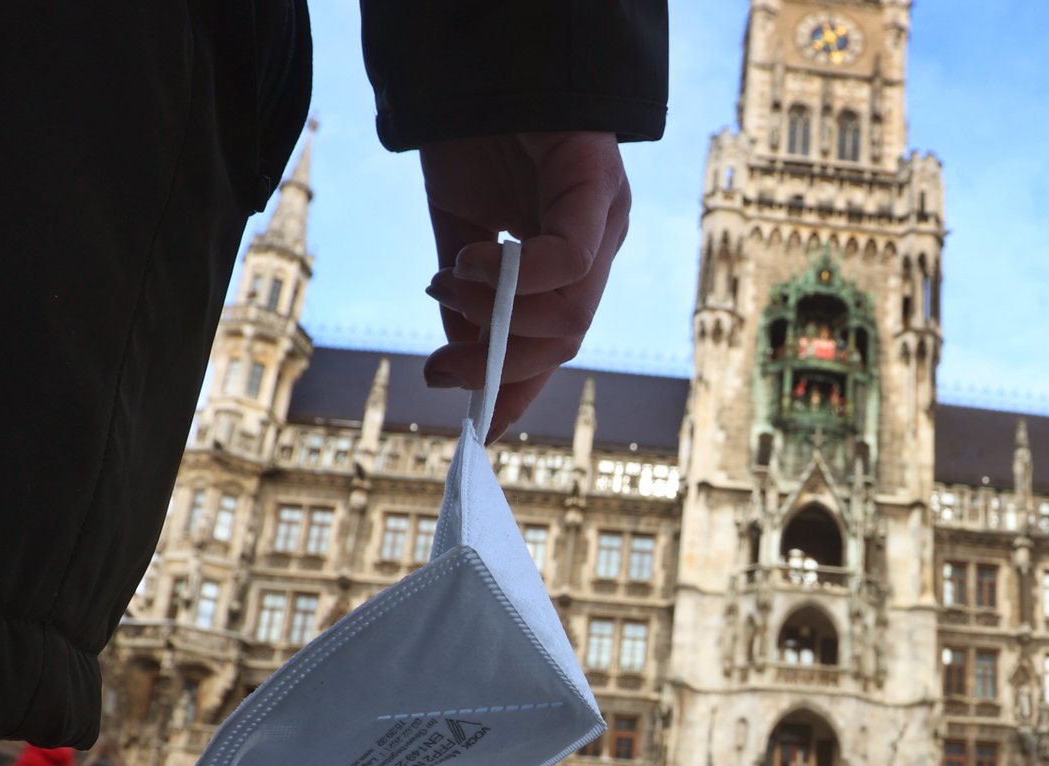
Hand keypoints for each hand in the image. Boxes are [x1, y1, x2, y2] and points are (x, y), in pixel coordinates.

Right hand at [419, 132, 631, 442]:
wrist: (473, 62)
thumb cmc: (471, 139)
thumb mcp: (459, 235)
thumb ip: (465, 301)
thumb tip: (456, 368)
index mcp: (571, 258)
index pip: (559, 342)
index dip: (519, 387)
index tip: (474, 420)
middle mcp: (599, 241)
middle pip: (569, 337)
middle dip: (501, 363)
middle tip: (443, 368)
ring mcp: (604, 214)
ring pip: (574, 311)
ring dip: (501, 320)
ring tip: (448, 292)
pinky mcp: (597, 183)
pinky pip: (570, 259)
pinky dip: (516, 278)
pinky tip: (470, 262)